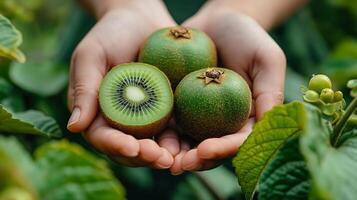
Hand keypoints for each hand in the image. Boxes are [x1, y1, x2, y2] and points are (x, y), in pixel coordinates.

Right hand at [67, 0, 177, 167]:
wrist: (142, 19)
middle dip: (144, 157)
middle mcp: (121, 120)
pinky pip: (172, 129)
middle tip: (161, 159)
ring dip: (163, 155)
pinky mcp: (166, 110)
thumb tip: (73, 127)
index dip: (116, 145)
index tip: (132, 148)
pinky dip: (180, 141)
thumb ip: (84, 88)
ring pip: (152, 144)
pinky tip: (191, 146)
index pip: (103, 136)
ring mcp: (145, 117)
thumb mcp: (92, 55)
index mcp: (97, 112)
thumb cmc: (111, 33)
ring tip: (177, 159)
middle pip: (129, 147)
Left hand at [170, 6, 285, 173]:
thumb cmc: (247, 36)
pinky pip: (171, 121)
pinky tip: (150, 139)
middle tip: (180, 165)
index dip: (224, 149)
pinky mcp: (180, 105)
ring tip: (162, 158)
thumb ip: (270, 91)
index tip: (206, 150)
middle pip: (212, 148)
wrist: (216, 21)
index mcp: (247, 118)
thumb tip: (267, 125)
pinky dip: (162, 133)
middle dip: (197, 160)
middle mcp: (224, 122)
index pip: (239, 141)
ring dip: (176, 153)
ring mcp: (200, 115)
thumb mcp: (267, 58)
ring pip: (189, 141)